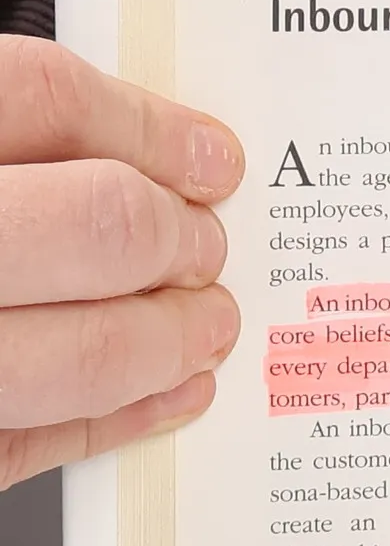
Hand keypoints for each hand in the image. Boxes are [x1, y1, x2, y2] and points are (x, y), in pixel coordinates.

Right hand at [0, 36, 243, 488]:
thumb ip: (22, 139)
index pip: (47, 100)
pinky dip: (122, 419)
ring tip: (206, 324)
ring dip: (170, 338)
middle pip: (96, 222)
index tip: (210, 157)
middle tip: (205, 246)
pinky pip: (38, 445)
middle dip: (178, 237)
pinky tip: (170, 393)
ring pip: (83, 353)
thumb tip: (145, 148)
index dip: (149, 128)